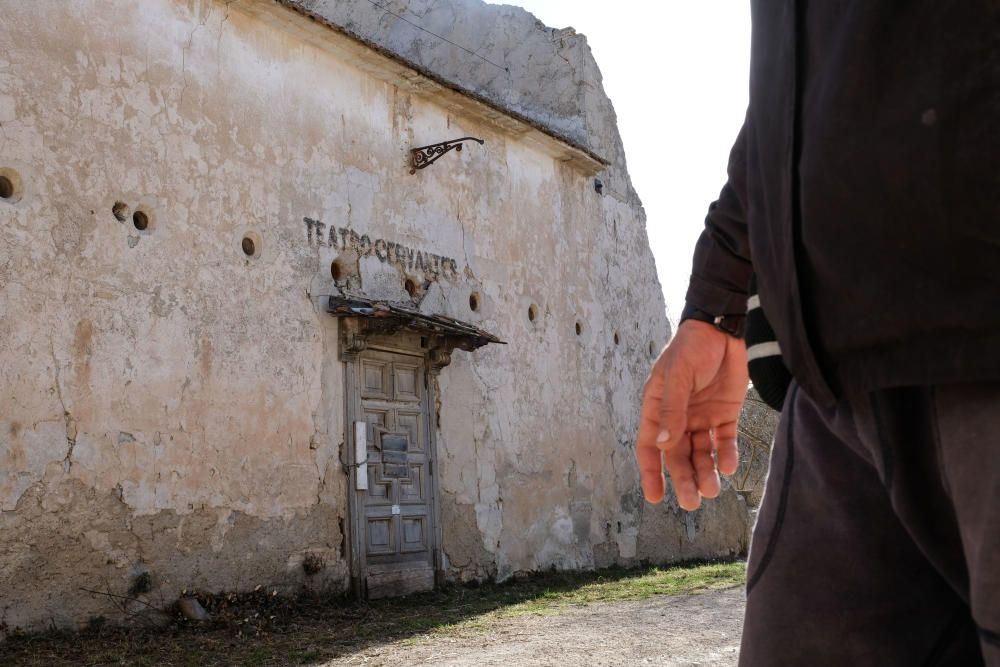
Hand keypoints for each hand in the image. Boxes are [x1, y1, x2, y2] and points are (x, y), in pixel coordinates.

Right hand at [637, 320, 747, 509]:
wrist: (724, 328)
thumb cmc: (691, 346)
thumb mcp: (677, 374)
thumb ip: (672, 409)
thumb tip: (664, 445)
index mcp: (658, 407)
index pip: (650, 446)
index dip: (651, 472)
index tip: (655, 497)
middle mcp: (679, 417)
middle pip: (678, 456)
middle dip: (684, 479)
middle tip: (692, 503)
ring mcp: (702, 417)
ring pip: (702, 453)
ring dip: (706, 472)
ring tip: (712, 490)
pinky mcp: (726, 414)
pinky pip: (724, 441)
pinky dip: (726, 455)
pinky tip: (729, 467)